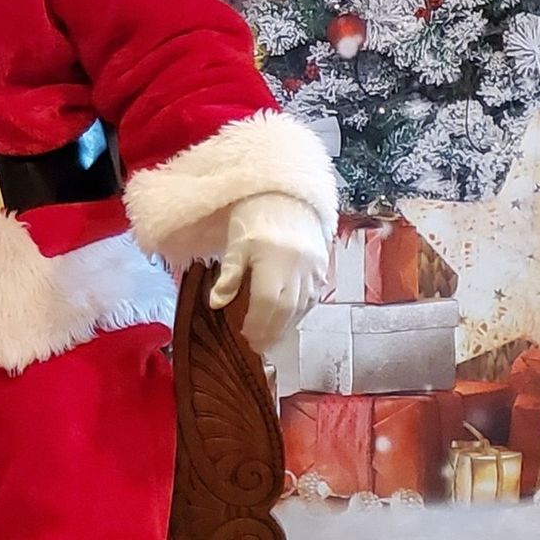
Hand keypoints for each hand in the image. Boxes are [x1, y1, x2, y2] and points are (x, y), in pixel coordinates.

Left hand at [207, 192, 329, 354]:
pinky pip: (315, 296)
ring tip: (272, 337)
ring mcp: (314, 267)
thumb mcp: (235, 244)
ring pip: (303, 306)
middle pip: (287, 309)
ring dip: (287, 325)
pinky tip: (290, 319)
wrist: (285, 194)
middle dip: (272, 330)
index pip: (267, 303)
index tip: (247, 338)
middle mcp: (298, 266)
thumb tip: (216, 303)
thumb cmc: (254, 215)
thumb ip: (229, 275)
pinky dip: (301, 311)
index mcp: (274, 259)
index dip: (258, 324)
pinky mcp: (323, 266)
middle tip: (259, 345)